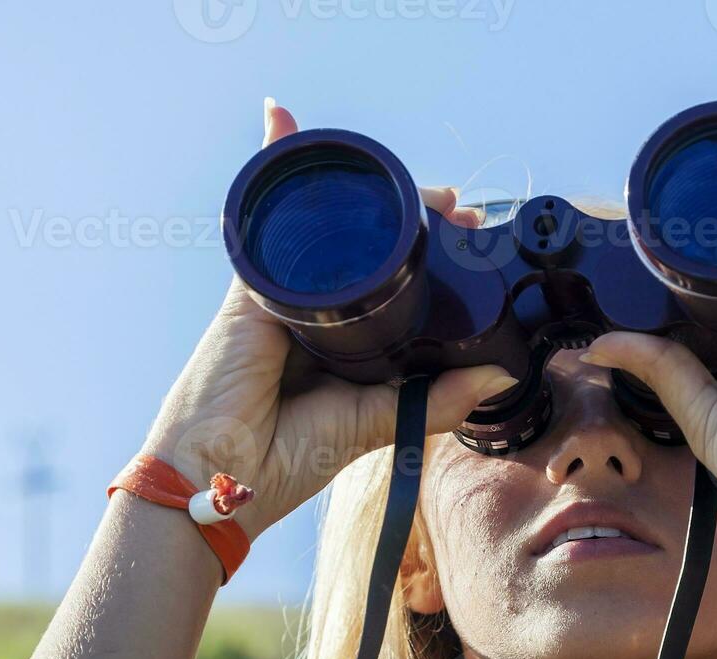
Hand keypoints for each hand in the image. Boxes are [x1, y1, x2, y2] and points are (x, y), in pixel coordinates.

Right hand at [140, 99, 516, 541]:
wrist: (218, 478)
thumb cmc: (284, 460)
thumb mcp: (375, 424)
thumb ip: (435, 399)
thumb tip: (498, 375)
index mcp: (347, 346)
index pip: (393, 287)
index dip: (431, 260)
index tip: (472, 239)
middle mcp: (315, 314)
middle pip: (365, 250)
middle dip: (412, 220)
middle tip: (459, 209)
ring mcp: (282, 295)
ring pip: (328, 228)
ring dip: (367, 193)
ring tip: (425, 188)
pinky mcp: (251, 286)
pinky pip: (267, 219)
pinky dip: (274, 167)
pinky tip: (285, 122)